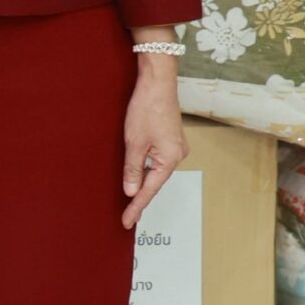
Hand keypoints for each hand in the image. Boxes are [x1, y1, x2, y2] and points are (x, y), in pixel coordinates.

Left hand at [121, 41, 186, 229]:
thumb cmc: (146, 109)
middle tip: (128, 216)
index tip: (128, 221)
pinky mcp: (171, 139)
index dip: (137, 206)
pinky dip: (146, 168)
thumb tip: (131, 191)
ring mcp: (176, 147)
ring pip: (156, 170)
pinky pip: (157, 160)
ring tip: (130, 200)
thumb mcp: (134, 142)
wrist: (157, 83)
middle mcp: (177, 155)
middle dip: (141, 197)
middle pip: (155, 181)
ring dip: (143, 182)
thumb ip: (132, 168)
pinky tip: (137, 174)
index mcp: (170, 159)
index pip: (150, 189)